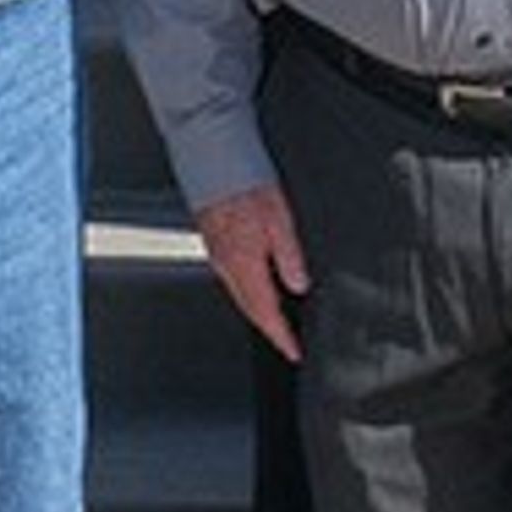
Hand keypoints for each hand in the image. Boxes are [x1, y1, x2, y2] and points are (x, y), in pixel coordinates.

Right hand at [196, 184, 311, 361]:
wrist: (212, 160)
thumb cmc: (246, 183)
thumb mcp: (279, 218)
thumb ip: (289, 255)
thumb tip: (299, 286)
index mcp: (244, 263)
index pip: (265, 311)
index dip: (280, 335)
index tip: (293, 352)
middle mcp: (227, 264)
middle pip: (250, 309)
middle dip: (269, 330)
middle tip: (287, 345)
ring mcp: (219, 255)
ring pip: (240, 296)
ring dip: (259, 314)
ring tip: (278, 325)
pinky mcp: (217, 244)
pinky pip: (233, 280)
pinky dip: (248, 294)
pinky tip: (258, 290)